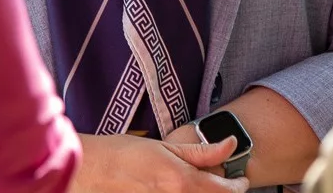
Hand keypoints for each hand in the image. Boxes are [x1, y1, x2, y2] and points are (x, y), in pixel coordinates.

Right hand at [72, 133, 249, 191]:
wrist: (90, 170)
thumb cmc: (123, 153)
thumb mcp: (164, 146)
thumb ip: (201, 150)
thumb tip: (230, 144)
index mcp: (182, 182)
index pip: (224, 191)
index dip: (238, 187)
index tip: (242, 181)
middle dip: (221, 192)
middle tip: (221, 181)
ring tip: (196, 182)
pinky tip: (175, 186)